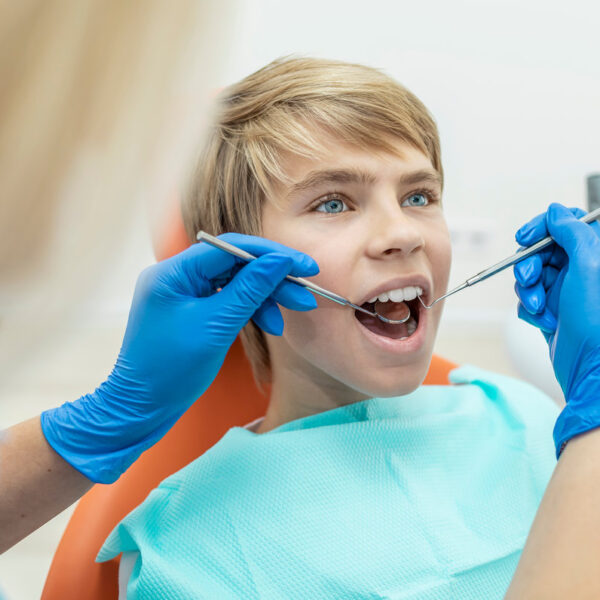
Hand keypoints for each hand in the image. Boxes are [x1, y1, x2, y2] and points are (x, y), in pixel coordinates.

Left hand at [41, 234, 318, 481]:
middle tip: (305, 293)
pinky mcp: (191, 311)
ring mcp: (184, 293)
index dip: (271, 254)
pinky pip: (227, 300)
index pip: (230, 247)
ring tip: (297, 310)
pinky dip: (251, 310)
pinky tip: (272, 324)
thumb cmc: (171, 370)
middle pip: (235, 264)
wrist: (142, 409)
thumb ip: (249, 290)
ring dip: (266, 296)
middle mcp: (177, 276)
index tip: (304, 266)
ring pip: (235, 283)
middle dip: (273, 278)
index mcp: (173, 272)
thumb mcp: (216, 327)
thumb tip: (280, 261)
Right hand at [513, 203, 599, 456]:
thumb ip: (572, 232)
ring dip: (529, 291)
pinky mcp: (553, 312)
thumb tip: (556, 211)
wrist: (592, 371)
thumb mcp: (589, 265)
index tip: (525, 238)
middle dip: (530, 265)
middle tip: (531, 279)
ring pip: (531, 277)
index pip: (565, 223)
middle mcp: (583, 271)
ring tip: (540, 308)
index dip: (542, 227)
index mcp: (597, 255)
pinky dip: (531, 310)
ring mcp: (567, 293)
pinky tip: (545, 322)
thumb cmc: (598, 322)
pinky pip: (529, 301)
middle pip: (542, 250)